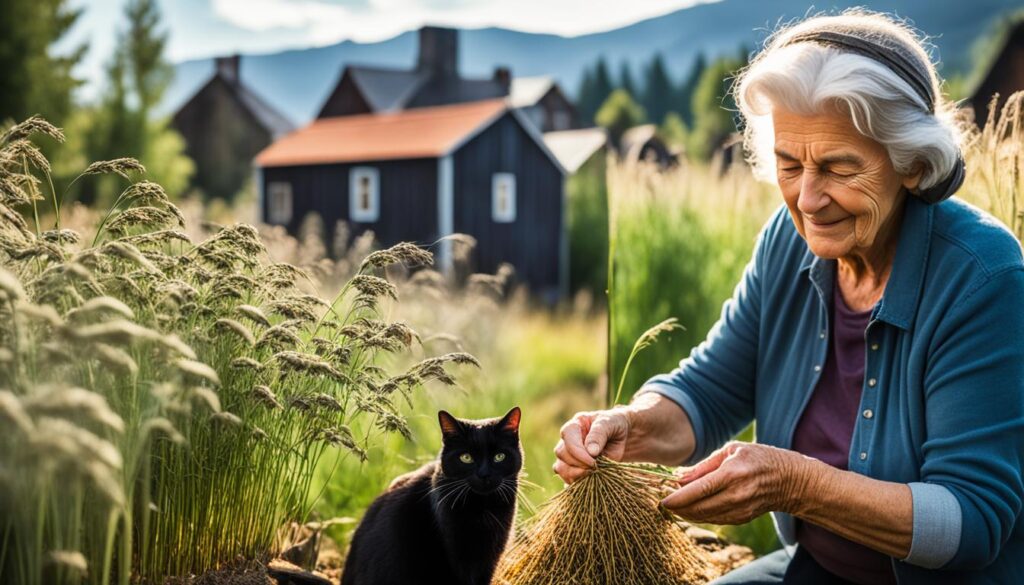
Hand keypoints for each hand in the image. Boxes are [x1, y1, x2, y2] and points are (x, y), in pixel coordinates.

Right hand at [552, 407, 630, 482]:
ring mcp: (568, 456)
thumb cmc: (613, 425)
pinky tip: (588, 481)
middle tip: (595, 468)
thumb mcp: (609, 423)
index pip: (568, 439)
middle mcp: (566, 440)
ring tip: (593, 474)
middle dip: (578, 464)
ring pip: (560, 468)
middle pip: (562, 454)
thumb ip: (599, 434)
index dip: (578, 452)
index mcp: (574, 426)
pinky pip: (566, 479)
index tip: (593, 461)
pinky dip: (576, 483)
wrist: (620, 436)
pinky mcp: (572, 469)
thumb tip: (591, 452)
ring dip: (575, 475)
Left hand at [660, 441, 812, 524]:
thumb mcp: (731, 450)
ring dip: (686, 513)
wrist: (790, 480)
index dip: (677, 497)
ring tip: (673, 505)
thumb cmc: (758, 458)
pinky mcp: (742, 518)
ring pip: (705, 517)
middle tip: (663, 501)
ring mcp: (741, 509)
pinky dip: (699, 516)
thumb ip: (704, 465)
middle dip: (677, 507)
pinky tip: (690, 509)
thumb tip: (679, 477)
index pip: (698, 490)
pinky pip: (715, 520)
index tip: (662, 499)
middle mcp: (736, 494)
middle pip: (698, 508)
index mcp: (732, 473)